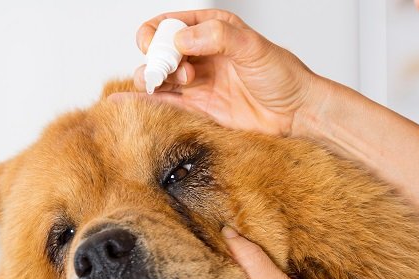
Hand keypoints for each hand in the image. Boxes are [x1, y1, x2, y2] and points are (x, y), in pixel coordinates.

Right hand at [132, 9, 333, 136]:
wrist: (297, 112)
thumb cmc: (283, 76)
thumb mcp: (254, 48)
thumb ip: (219, 38)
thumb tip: (182, 40)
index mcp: (212, 29)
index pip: (170, 25)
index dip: (158, 35)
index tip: (163, 49)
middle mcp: (201, 53)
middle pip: (159, 51)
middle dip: (156, 60)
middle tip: (175, 73)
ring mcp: (198, 81)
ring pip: (159, 76)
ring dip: (151, 79)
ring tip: (163, 86)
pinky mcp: (198, 107)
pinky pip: (165, 102)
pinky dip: (144, 102)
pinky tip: (121, 102)